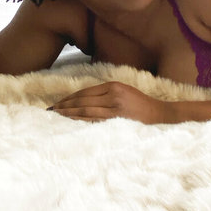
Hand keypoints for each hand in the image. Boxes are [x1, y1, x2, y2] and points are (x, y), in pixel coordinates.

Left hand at [47, 81, 168, 123]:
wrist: (160, 115)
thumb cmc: (141, 105)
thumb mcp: (124, 92)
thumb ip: (106, 94)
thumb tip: (83, 101)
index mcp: (113, 86)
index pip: (85, 92)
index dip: (69, 98)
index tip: (57, 103)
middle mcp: (113, 95)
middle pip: (83, 101)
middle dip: (65, 106)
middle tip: (51, 111)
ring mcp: (115, 108)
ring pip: (86, 111)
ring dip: (69, 114)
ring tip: (57, 117)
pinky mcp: (118, 120)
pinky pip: (95, 121)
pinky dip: (81, 122)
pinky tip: (72, 124)